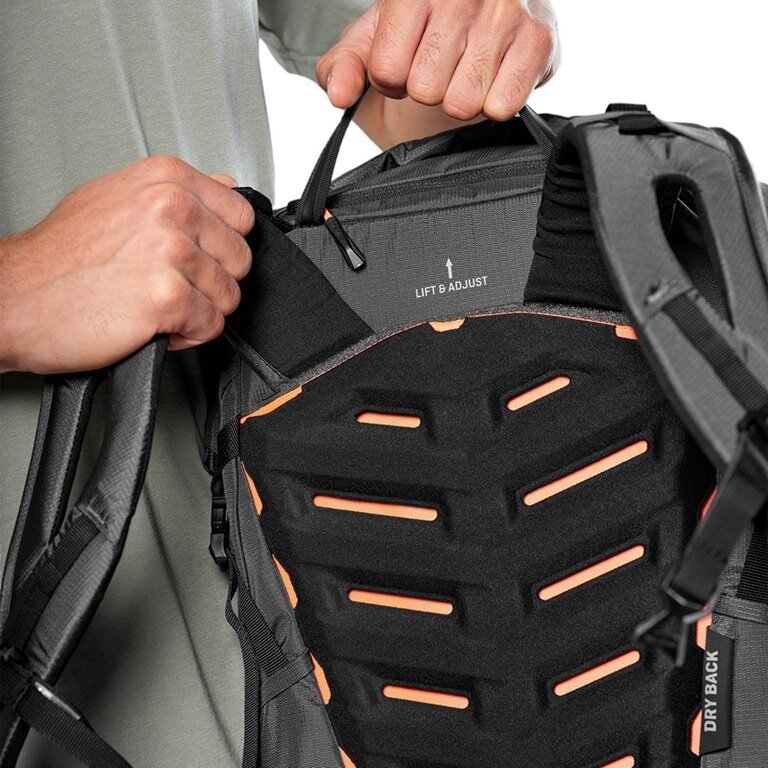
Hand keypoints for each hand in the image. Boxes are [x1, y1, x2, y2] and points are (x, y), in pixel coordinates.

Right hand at [0, 157, 254, 373]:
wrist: (13, 300)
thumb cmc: (59, 258)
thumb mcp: (117, 198)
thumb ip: (178, 193)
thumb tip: (224, 188)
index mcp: (166, 178)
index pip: (241, 216)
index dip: (222, 246)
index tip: (198, 258)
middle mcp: (172, 207)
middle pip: (239, 259)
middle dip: (211, 282)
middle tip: (169, 284)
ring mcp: (172, 251)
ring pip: (229, 297)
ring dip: (197, 311)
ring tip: (154, 303)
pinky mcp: (169, 296)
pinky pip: (211, 327)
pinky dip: (187, 336)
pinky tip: (152, 323)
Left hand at [317, 0, 558, 121]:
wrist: (488, 9)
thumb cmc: (424, 25)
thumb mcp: (374, 38)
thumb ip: (344, 65)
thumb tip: (339, 93)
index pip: (386, 71)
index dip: (392, 80)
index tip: (407, 60)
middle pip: (425, 89)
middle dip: (428, 88)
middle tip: (442, 64)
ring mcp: (504, 12)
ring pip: (463, 103)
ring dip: (461, 97)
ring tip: (468, 68)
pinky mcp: (539, 39)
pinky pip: (501, 106)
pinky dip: (495, 102)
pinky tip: (494, 75)